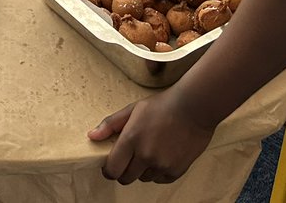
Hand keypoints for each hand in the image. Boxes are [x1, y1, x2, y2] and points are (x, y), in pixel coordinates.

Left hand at [88, 93, 215, 183]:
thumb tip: (92, 136)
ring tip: (150, 151)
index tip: (110, 166)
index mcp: (131, 139)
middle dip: (124, 170)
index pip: (112, 169)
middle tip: (130, 157)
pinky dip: (158, 171)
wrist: (194, 107)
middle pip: (126, 178)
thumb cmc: (162, 106)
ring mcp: (162, 165)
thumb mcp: (133, 109)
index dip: (108, 170)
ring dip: (143, 170)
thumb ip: (111, 124)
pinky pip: (160, 179)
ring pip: (144, 179)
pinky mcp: (176, 171)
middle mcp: (145, 155)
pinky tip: (162, 155)